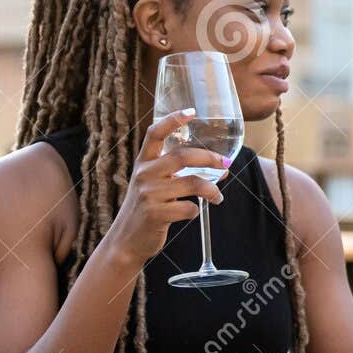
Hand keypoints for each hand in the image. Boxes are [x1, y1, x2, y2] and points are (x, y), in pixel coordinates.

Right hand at [100, 110, 229, 266]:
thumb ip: (175, 173)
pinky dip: (196, 211)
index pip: (154, 133)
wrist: (126, 240)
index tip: (191, 111)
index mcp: (143, 163)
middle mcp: (144, 174)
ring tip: (218, 197)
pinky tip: (192, 213)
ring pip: (193, 183)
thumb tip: (220, 167)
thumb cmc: (146, 208)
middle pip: (183, 157)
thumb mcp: (152, 184)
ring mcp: (149, 194)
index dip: (172, 120)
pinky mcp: (156, 214)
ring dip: (212, 190)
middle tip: (226, 164)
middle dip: (210, 158)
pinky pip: (189, 208)